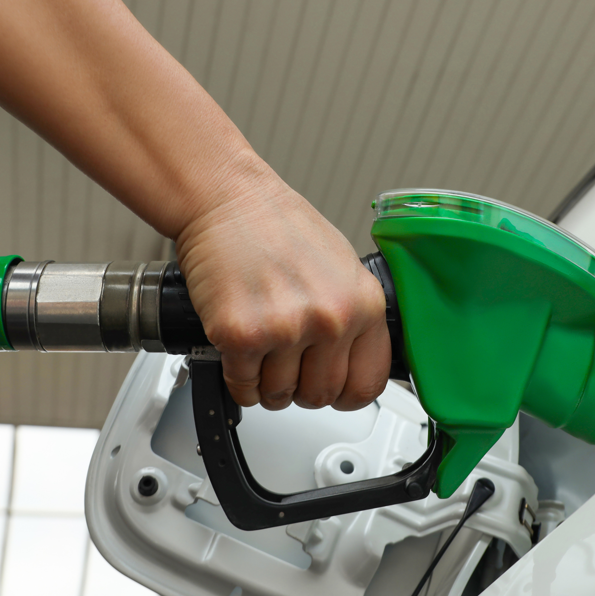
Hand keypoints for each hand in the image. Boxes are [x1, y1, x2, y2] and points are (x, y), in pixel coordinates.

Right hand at [176, 165, 390, 411]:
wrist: (228, 199)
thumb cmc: (278, 226)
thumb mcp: (341, 267)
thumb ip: (351, 316)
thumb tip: (351, 361)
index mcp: (363, 303)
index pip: (367, 384)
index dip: (344, 393)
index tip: (331, 388)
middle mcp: (330, 319)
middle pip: (320, 395)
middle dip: (300, 387)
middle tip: (286, 364)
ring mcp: (286, 328)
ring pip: (279, 396)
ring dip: (266, 384)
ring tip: (261, 351)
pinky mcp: (241, 335)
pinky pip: (243, 387)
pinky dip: (237, 379)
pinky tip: (238, 351)